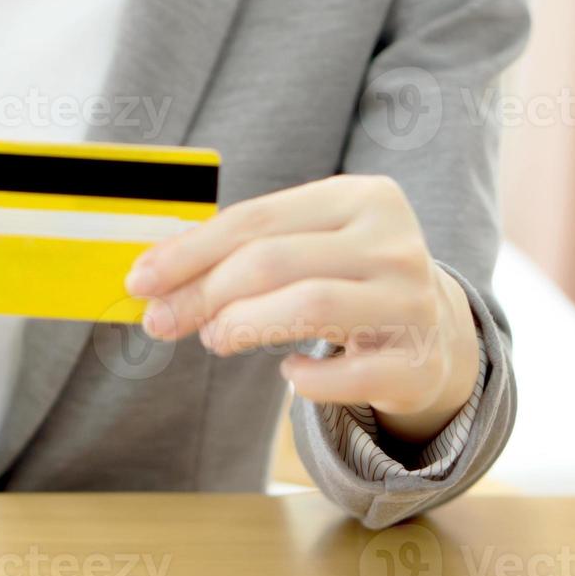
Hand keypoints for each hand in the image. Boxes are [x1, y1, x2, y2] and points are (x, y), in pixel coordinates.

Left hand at [124, 175, 479, 443]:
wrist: (435, 333)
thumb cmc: (345, 281)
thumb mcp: (305, 247)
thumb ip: (239, 251)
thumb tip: (152, 274)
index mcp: (362, 198)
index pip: (257, 219)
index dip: (189, 252)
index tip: (139, 281)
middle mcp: (394, 243)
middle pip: (274, 262)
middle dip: (204, 293)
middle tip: (163, 322)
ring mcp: (413, 302)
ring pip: (310, 306)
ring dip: (244, 325)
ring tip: (215, 339)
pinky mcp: (419, 361)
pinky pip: (347, 375)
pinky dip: (307, 378)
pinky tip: (290, 373)